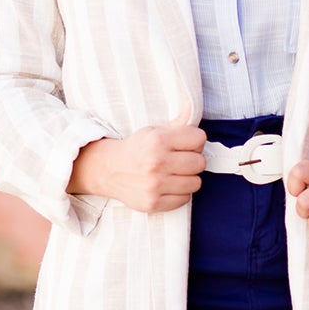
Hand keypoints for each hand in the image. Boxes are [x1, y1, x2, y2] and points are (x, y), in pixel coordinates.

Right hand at [68, 103, 205, 212]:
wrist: (109, 170)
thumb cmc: (136, 149)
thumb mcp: (153, 131)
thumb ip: (177, 122)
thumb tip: (191, 106)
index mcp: (158, 140)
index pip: (199, 138)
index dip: (195, 141)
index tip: (186, 145)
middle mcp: (157, 162)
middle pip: (200, 163)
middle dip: (193, 161)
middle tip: (180, 161)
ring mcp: (155, 185)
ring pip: (195, 183)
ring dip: (188, 179)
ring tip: (174, 174)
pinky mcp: (153, 203)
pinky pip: (185, 199)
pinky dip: (179, 193)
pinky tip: (168, 186)